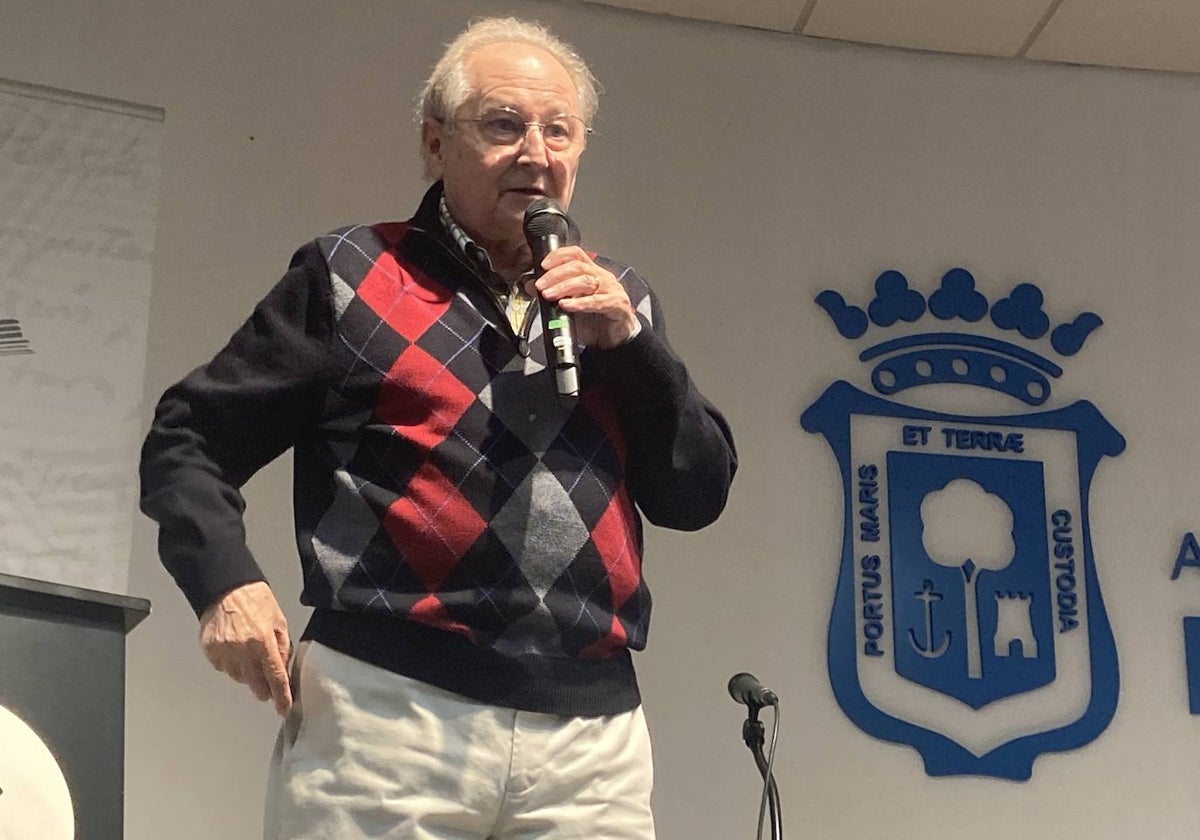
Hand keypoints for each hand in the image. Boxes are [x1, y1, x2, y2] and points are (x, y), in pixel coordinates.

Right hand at [198, 581, 292, 715]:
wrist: (226, 588)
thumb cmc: (254, 599)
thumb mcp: (278, 620)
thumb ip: (282, 646)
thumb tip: (283, 668)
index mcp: (263, 641)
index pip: (275, 676)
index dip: (281, 695)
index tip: (284, 707)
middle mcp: (242, 650)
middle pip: (256, 684)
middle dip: (264, 688)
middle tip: (268, 686)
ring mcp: (224, 651)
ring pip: (239, 678)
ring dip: (247, 675)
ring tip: (249, 656)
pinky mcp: (210, 651)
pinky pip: (224, 668)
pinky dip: (232, 665)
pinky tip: (235, 650)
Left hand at [530, 247, 638, 348]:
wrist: (613, 341)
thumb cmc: (594, 321)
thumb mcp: (568, 306)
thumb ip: (552, 295)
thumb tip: (530, 286)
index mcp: (592, 273)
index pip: (576, 255)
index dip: (559, 256)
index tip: (543, 265)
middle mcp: (602, 277)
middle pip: (578, 266)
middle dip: (555, 274)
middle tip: (540, 285)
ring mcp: (611, 290)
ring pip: (586, 281)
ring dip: (563, 287)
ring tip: (548, 295)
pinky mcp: (617, 304)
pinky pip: (597, 301)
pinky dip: (579, 303)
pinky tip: (566, 305)